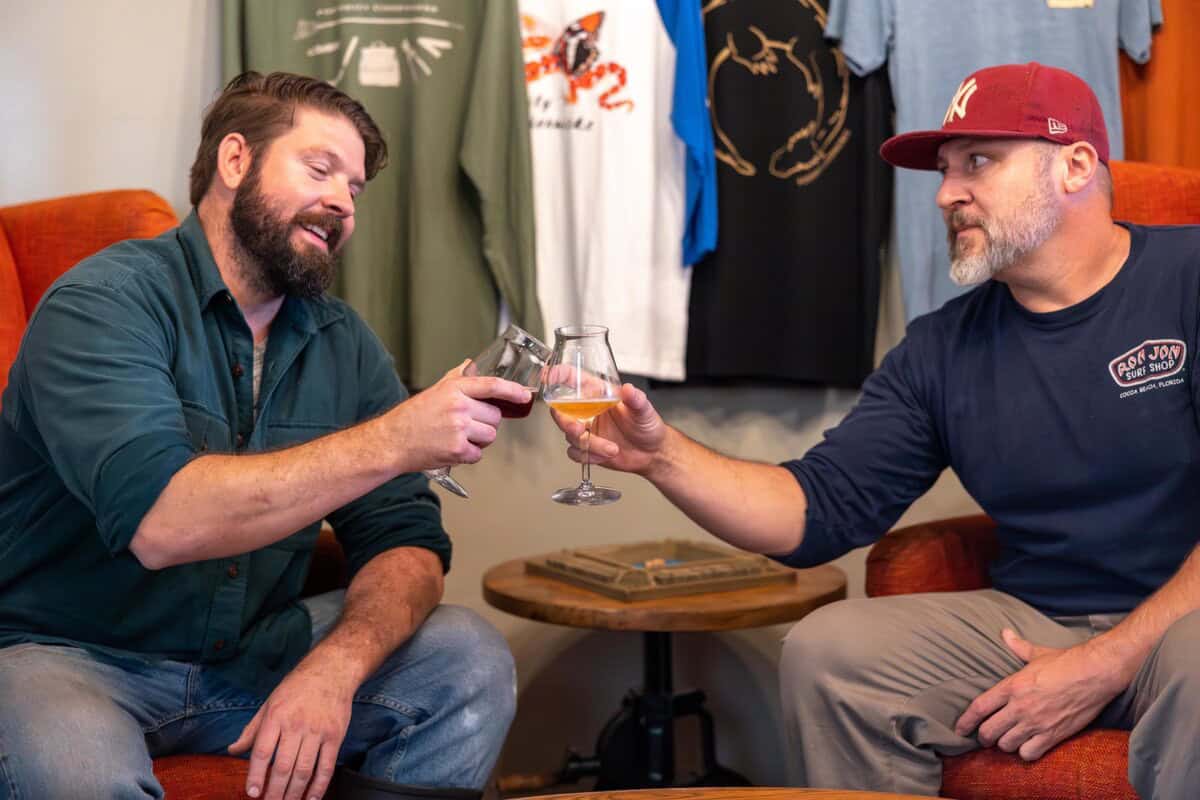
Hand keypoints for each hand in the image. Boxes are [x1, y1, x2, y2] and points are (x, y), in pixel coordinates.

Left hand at [228, 656, 354, 799]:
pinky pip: (326, 767)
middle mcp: (296, 725)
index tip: (252, 793)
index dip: (256, 775)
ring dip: (294, 793)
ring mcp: (318, 731)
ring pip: (304, 770)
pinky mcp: (335, 736)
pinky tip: (311, 798)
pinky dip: (319, 786)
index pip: (262, 752)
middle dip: (274, 792)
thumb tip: (232, 750)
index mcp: (276, 716)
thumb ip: (251, 730)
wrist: (331, 671)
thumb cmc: (297, 687)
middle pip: (283, 766)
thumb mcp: (269, 703)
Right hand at [388, 360, 531, 471]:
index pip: (492, 386)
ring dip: (479, 439)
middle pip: (495, 417)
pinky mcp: (457, 450)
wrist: (391, 441)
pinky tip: (453, 448)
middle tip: (466, 425)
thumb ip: (456, 378)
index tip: (525, 395)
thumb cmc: (411, 417)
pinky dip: (469, 455)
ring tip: (458, 437)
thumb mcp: (434, 390)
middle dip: (485, 423)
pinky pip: (478, 454)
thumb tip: (470, 365)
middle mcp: (459, 407)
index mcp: (454, 390)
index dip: (512, 391)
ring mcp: (459, 429)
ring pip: (490, 436)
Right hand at [551, 382, 666, 476]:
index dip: (558, 374)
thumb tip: (629, 390)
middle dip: (566, 422)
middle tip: (579, 430)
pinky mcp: (586, 447)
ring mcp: (585, 428)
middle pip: (560, 411)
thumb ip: (636, 400)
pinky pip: (575, 452)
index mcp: (597, 393)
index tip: (549, 376)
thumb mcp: (644, 410)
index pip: (572, 377)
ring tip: (611, 448)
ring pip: (569, 436)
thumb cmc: (648, 426)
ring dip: (589, 445)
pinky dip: (589, 456)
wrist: (652, 453)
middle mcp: (587, 409)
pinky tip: (606, 454)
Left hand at [953, 628, 1124, 760]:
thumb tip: (1005, 633)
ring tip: (1005, 741)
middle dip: (983, 737)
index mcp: (1012, 686)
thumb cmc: (1066, 661)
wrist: (1095, 673)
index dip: (966, 721)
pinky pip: (1029, 754)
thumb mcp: (1037, 653)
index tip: (960, 728)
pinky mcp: (1053, 735)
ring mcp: (1036, 723)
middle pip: (989, 731)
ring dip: (1003, 745)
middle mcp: (1020, 707)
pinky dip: (1024, 753)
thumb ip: (1017, 646)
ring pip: (1007, 745)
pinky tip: (1026, 747)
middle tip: (984, 738)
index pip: (979, 708)